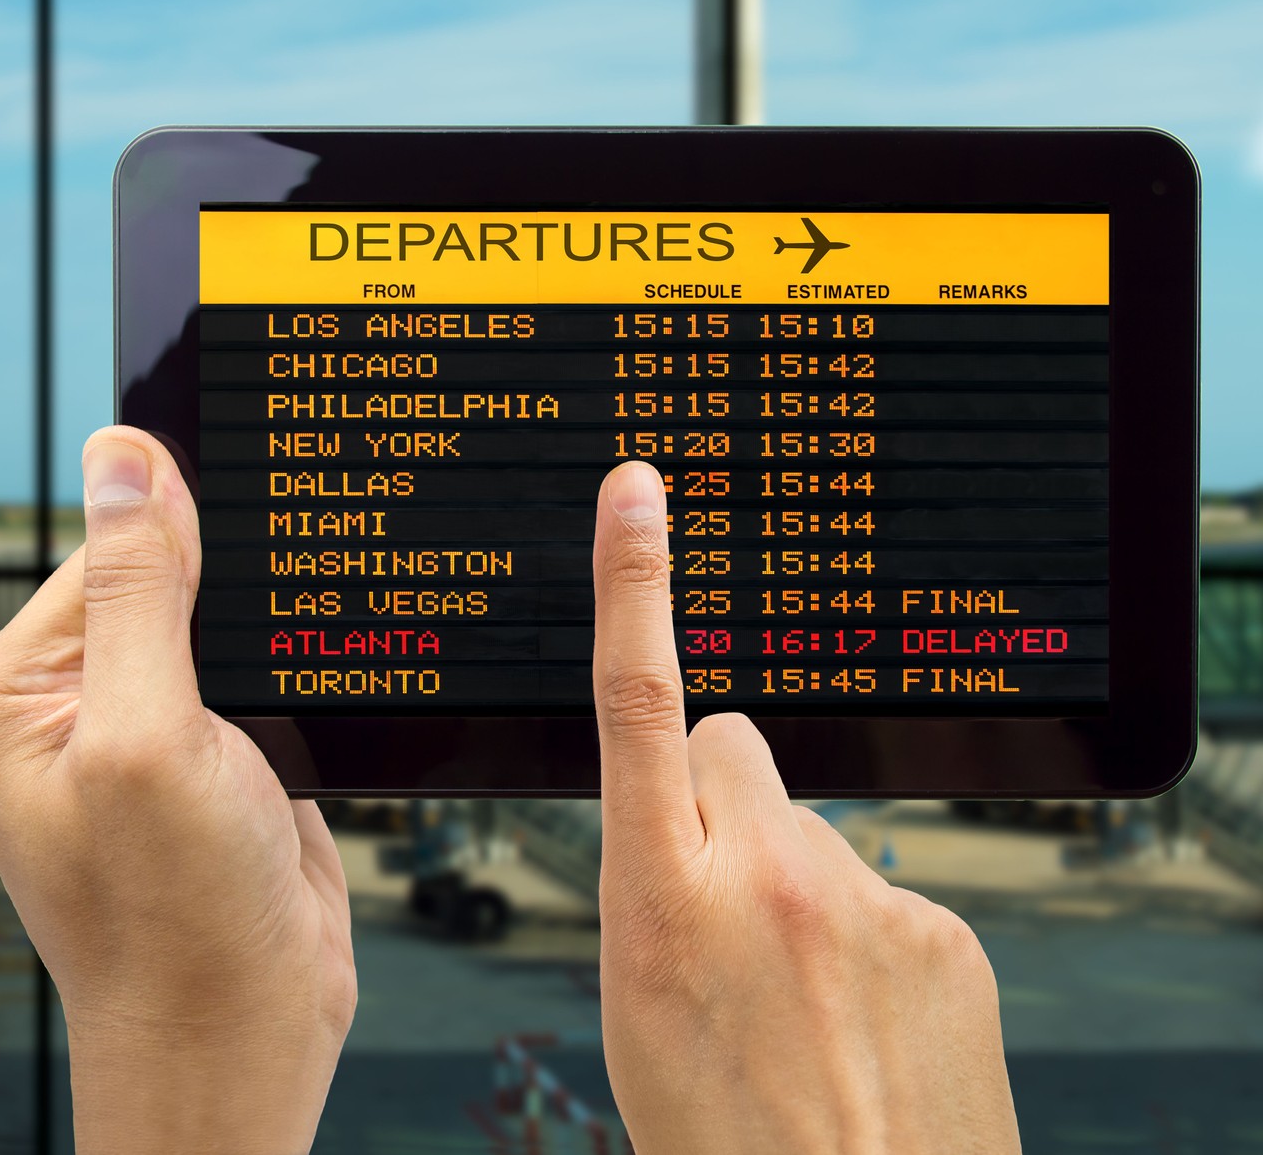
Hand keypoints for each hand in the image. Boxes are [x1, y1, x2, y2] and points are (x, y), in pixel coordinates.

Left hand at [0, 427, 355, 1154]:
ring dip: (256, 644)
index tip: (241, 534)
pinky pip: (245, 679)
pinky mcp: (202, 764)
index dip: (175, 538)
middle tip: (251, 663)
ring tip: (268, 709)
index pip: (95, 555)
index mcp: (1, 701)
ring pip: (210, 629)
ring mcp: (132, 739)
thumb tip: (123, 457)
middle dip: (221, 600)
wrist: (244, 1035)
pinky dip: (281, 679)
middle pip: (155, 582)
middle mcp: (56, 714)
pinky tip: (293, 714)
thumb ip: (135, 591)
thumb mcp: (145, 738)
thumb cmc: (171, 922)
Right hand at [591, 461, 1019, 1153]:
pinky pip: (886, 890)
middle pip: (730, 748)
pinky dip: (866, 941)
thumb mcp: (637, 1006)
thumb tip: (696, 832)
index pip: (640, 706)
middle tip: (719, 903)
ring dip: (796, 890)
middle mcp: (771, 878)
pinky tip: (860, 1021)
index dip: (635, 588)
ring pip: (809, 833)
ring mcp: (872, 898)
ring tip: (797, 1004)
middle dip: (716, 796)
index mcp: (664, 900)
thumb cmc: (726, 1140)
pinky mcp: (948, 928)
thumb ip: (657, 886)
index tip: (638, 494)